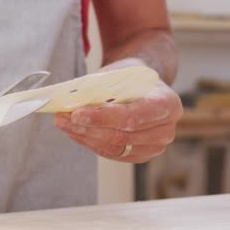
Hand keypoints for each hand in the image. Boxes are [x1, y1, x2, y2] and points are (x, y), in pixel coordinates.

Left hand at [54, 63, 182, 163]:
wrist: (144, 85)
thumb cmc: (130, 76)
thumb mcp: (117, 74)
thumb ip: (96, 90)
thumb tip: (68, 104)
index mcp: (168, 104)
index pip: (131, 117)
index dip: (102, 118)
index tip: (76, 114)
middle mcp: (165, 129)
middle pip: (121, 136)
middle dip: (87, 128)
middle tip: (61, 119)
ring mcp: (154, 146)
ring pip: (113, 147)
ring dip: (84, 136)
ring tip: (63, 124)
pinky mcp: (140, 155)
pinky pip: (112, 153)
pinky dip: (90, 143)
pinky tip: (74, 132)